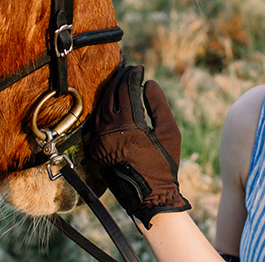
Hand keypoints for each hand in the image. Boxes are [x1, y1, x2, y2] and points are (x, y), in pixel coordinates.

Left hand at [87, 64, 190, 227]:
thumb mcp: (169, 133)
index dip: (133, 76)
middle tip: (129, 71)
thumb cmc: (164, 164)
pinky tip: (112, 102)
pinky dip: (104, 107)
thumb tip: (149, 83)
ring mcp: (99, 138)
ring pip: (101, 105)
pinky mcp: (94, 146)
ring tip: (120, 82)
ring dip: (110, 91)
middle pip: (110, 94)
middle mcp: (109, 129)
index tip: (140, 69)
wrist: (148, 195)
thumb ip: (159, 105)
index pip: (127, 90)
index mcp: (129, 124)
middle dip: (120, 79)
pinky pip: (97, 120)